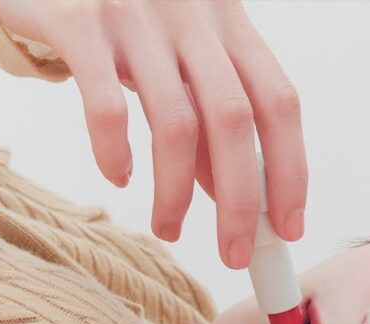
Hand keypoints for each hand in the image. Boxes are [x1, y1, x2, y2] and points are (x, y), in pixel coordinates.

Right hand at [0, 0, 307, 268]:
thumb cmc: (128, 26)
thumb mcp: (183, 63)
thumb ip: (211, 124)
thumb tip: (239, 202)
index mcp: (230, 21)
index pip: (279, 102)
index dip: (289, 170)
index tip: (286, 229)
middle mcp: (192, 13)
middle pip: (235, 120)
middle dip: (240, 202)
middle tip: (234, 254)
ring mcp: (136, 15)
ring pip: (175, 124)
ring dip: (175, 194)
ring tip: (169, 229)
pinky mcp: (79, 23)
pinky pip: (107, 108)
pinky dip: (115, 154)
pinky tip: (118, 175)